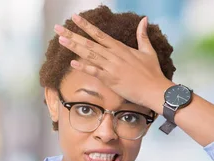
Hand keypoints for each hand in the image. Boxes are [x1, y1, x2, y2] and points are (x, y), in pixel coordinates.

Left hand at [54, 14, 172, 110]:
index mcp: (120, 48)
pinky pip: (95, 72)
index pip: (100, 34)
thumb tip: (144, 20)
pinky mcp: (111, 80)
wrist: (154, 89)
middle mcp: (114, 55)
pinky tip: (73, 63)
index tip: (75, 18)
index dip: (86, 25)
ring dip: (75, 47)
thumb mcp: (148, 51)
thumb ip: (143, 35)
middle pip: (90, 42)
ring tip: (61, 40)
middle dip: (73, 34)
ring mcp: (111, 67)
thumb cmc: (152, 72)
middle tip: (58, 28)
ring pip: (90, 55)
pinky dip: (84, 67)